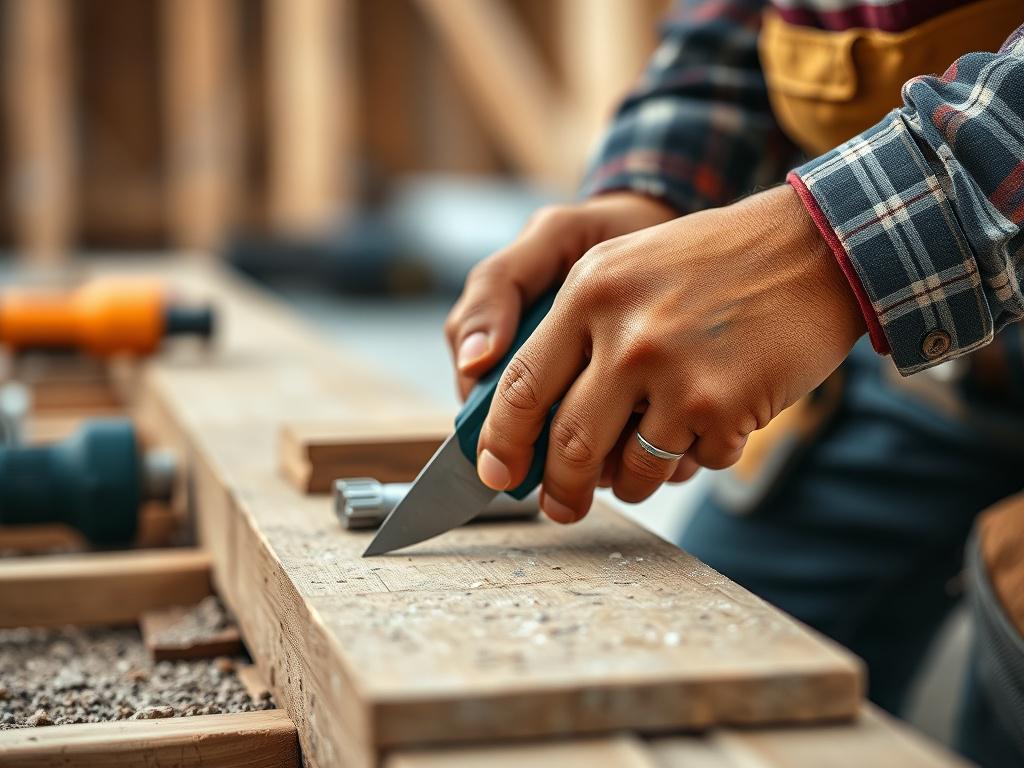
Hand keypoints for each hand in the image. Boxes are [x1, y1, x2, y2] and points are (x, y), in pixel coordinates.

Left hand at [474, 185, 865, 522]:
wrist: (814, 248)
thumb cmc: (714, 264)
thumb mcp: (626, 266)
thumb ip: (574, 330)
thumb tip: (537, 420)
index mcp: (589, 292)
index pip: (521, 386)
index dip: (501, 441)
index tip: (496, 473)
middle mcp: (625, 334)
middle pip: (568, 444)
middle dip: (559, 490)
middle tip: (560, 508)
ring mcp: (676, 373)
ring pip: (631, 469)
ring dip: (633, 482)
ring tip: (647, 463)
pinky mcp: (724, 405)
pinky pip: (694, 463)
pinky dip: (698, 456)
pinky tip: (715, 418)